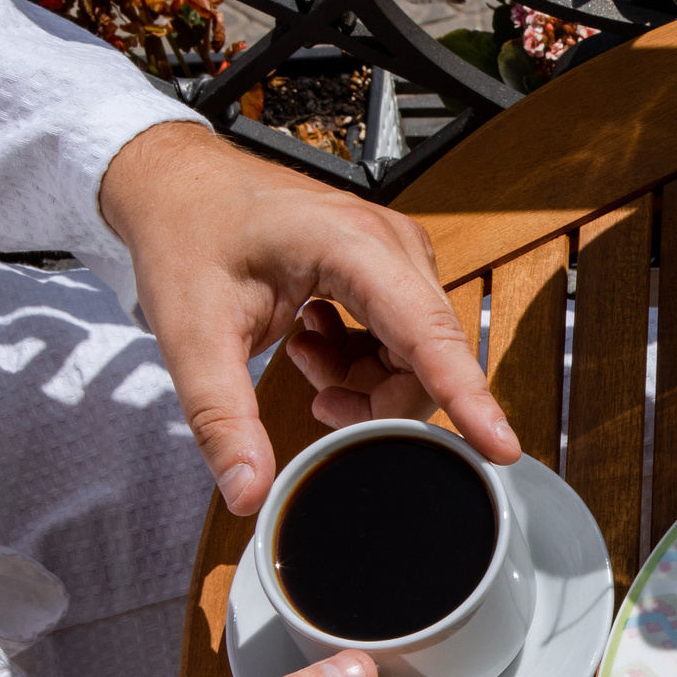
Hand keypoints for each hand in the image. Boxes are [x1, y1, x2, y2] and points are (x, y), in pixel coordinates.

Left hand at [98, 122, 518, 514]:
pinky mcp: (389, 270)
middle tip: (317, 401)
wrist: (177, 185)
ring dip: (364, 382)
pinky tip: (315, 343)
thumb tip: (248, 491)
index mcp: (353, 245)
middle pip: (428, 360)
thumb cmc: (187, 230)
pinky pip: (402, 342)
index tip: (499, 447)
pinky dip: (361, 363)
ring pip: (417, 357)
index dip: (467, 399)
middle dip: (378, 401)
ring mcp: (397, 257)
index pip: (430, 336)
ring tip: (304, 359)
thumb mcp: (191, 332)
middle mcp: (393, 247)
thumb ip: (222, 418)